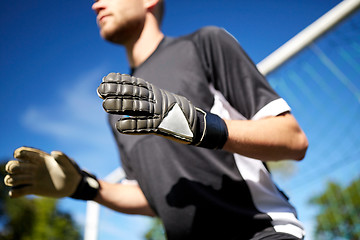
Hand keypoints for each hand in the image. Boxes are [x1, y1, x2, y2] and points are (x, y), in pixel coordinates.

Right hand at [4, 147, 98, 199]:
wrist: (73, 184)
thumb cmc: (71, 171)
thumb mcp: (69, 163)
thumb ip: (62, 157)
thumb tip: (53, 153)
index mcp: (40, 159)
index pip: (24, 153)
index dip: (19, 153)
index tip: (18, 155)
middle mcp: (34, 168)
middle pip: (15, 166)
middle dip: (12, 167)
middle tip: (15, 170)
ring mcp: (33, 179)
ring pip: (14, 178)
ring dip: (10, 180)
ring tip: (14, 182)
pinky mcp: (34, 190)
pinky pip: (19, 191)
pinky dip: (14, 193)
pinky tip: (15, 193)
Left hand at [97, 73, 227, 148]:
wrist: (197, 125)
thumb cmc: (176, 113)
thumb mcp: (162, 100)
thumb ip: (147, 98)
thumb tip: (128, 99)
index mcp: (157, 93)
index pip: (136, 84)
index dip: (121, 80)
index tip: (106, 78)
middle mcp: (157, 100)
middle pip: (134, 93)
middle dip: (117, 91)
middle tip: (101, 90)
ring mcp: (160, 113)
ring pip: (137, 108)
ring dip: (120, 106)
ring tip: (105, 105)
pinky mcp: (163, 127)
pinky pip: (146, 126)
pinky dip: (132, 126)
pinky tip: (120, 126)